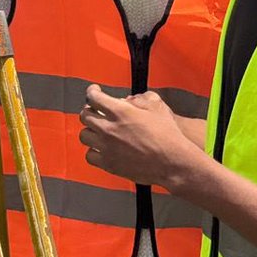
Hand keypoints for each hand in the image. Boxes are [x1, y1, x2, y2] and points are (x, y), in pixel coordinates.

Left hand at [78, 85, 197, 187]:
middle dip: (90, 110)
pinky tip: (101, 148)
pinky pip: (90, 156)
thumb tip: (129, 100)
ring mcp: (107, 148)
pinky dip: (93, 150)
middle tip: (96, 110)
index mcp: (120, 111)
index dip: (92, 91)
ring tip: (98, 129)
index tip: (94, 91)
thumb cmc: (167, 135)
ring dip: (90, 130)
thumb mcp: (157, 105)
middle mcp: (109, 129)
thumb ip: (139, 98)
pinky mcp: (109, 165)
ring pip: (84, 135)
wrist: (172, 162)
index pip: (93, 97)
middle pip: (85, 115)